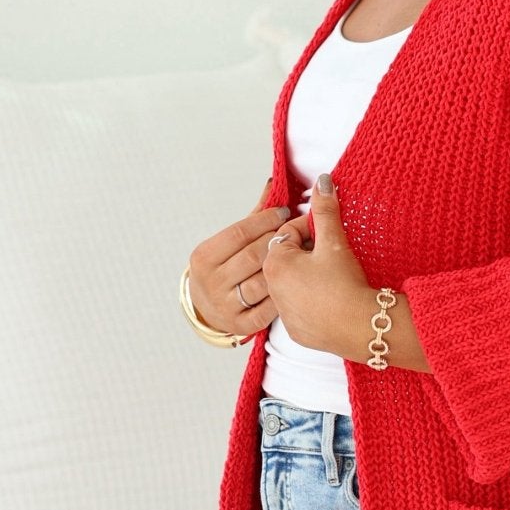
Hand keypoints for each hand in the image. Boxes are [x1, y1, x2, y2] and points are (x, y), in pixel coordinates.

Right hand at [188, 174, 292, 338]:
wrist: (208, 309)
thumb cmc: (225, 267)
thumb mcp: (229, 242)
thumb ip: (253, 216)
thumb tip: (275, 183)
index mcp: (203, 257)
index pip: (239, 232)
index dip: (265, 220)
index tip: (285, 212)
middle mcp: (210, 283)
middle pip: (254, 255)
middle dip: (280, 240)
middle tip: (302, 230)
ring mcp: (225, 306)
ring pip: (264, 281)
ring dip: (288, 266)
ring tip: (306, 252)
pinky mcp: (242, 325)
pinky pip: (270, 307)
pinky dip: (286, 292)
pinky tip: (298, 280)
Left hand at [261, 173, 369, 354]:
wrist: (361, 327)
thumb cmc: (345, 284)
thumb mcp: (334, 241)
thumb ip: (325, 210)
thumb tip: (322, 182)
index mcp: (275, 263)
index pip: (289, 233)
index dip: (312, 229)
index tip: (329, 234)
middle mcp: (272, 288)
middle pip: (290, 258)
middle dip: (309, 252)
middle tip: (333, 255)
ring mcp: (283, 312)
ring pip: (295, 282)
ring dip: (310, 275)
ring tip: (334, 276)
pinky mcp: (296, 330)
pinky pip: (302, 307)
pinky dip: (314, 300)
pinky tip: (332, 298)